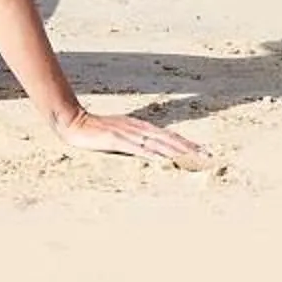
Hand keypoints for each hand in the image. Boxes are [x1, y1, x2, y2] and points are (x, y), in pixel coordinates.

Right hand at [57, 109, 207, 166]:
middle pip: (169, 139)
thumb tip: (153, 152)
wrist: (71, 121)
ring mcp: (127, 133)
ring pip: (158, 144)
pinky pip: (137, 148)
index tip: (206, 152)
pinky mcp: (116, 138)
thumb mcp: (119, 134)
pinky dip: (153, 155)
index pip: (169, 136)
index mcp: (140, 127)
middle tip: (210, 158)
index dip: (188, 144)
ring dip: (177, 153)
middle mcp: (137, 128)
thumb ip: (135, 140)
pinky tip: (164, 160)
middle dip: (190, 149)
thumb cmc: (94, 129)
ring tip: (194, 160)